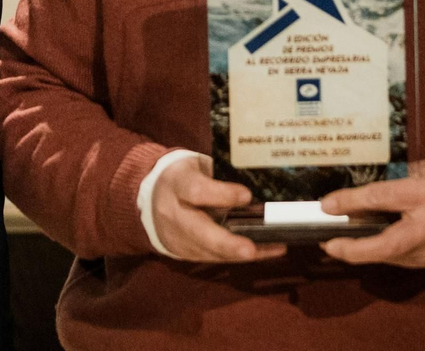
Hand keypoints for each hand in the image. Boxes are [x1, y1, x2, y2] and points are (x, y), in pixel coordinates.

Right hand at [151, 154, 287, 262]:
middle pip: (198, 232)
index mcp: (177, 183)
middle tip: (249, 249)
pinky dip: (240, 256)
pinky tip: (265, 251)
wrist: (152, 200)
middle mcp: (174, 214)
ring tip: (273, 248)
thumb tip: (254, 188)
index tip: (246, 195)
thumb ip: (219, 176)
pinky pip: (215, 258)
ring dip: (239, 253)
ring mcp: (178, 238)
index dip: (221, 195)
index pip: (195, 191)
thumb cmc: (183, 178)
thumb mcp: (196, 166)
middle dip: (225, 243)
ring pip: (209, 251)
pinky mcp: (186, 253)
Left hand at [318, 156, 424, 267]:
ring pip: (391, 256)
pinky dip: (379, 254)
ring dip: (362, 252)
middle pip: (387, 244)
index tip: (326, 206)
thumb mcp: (418, 170)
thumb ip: (387, 184)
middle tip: (328, 245)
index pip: (382, 198)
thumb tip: (350, 200)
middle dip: (354, 249)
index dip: (350, 203)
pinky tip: (363, 246)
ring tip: (337, 243)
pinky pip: (400, 259)